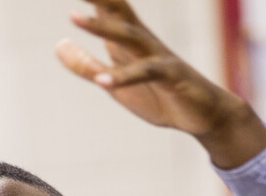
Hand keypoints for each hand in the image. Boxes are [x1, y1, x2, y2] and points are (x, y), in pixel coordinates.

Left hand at [56, 0, 265, 167]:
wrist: (206, 115)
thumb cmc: (160, 96)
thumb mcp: (115, 83)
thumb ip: (87, 65)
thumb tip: (59, 45)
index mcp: (129, 38)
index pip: (108, 7)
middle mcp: (144, 40)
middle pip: (118, 9)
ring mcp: (159, 56)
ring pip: (128, 36)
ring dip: (101, 26)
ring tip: (73, 16)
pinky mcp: (171, 77)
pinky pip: (145, 73)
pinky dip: (123, 76)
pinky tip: (102, 81)